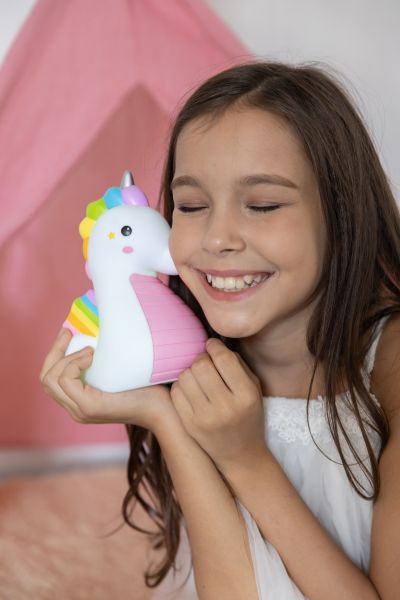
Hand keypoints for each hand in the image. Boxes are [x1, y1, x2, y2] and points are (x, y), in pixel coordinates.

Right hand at [39, 328, 181, 435]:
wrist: (163, 407)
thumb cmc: (146, 387)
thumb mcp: (118, 372)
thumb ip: (103, 361)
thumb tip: (98, 330)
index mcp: (80, 400)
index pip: (51, 378)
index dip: (55, 353)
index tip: (68, 332)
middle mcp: (76, 408)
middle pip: (45, 378)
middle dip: (53, 351)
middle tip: (68, 332)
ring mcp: (80, 410)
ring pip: (51, 379)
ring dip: (66, 357)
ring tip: (89, 349)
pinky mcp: (89, 407)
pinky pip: (65, 380)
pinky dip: (74, 363)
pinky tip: (91, 356)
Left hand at [170, 338, 266, 470]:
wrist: (241, 455)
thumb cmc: (248, 416)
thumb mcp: (254, 389)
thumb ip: (237, 365)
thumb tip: (213, 345)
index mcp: (246, 396)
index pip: (224, 359)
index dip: (215, 347)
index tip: (212, 346)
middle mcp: (226, 408)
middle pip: (201, 366)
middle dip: (201, 359)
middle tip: (205, 363)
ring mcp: (205, 418)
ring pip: (185, 376)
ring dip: (190, 372)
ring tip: (199, 378)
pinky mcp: (189, 425)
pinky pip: (176, 393)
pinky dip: (182, 386)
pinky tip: (191, 390)